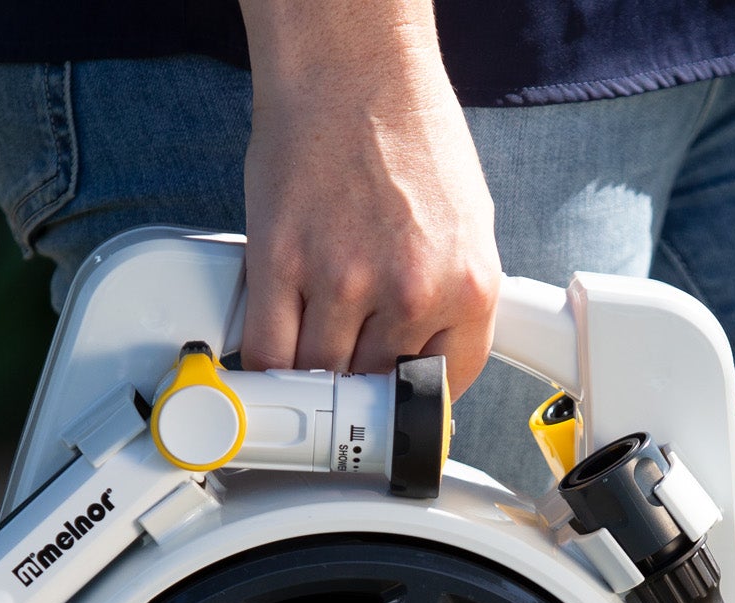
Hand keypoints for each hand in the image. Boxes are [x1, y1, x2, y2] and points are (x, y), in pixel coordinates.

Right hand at [237, 0, 500, 396]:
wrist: (352, 63)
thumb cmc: (408, 131)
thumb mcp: (466, 225)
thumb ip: (449, 300)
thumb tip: (429, 354)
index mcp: (468, 285)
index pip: (446, 386)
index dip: (415, 402)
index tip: (397, 408)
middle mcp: (409, 290)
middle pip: (376, 388)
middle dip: (359, 390)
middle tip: (343, 386)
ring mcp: (342, 280)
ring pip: (320, 377)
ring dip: (310, 379)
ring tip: (307, 368)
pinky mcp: (281, 262)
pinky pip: (268, 350)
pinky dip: (265, 367)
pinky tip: (271, 361)